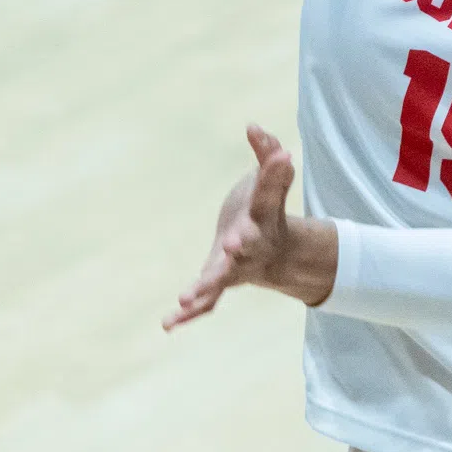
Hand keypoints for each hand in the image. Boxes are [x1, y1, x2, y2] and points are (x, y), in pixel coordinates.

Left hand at [164, 124, 336, 327]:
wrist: (272, 251)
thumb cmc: (266, 210)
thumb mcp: (270, 181)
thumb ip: (266, 154)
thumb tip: (253, 127)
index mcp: (264, 215)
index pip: (268, 193)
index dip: (273, 174)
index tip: (283, 156)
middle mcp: (252, 244)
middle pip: (246, 245)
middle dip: (240, 244)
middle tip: (234, 242)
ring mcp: (237, 267)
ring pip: (222, 279)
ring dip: (207, 287)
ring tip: (186, 297)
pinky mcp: (219, 282)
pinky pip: (206, 302)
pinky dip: (190, 314)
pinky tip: (168, 324)